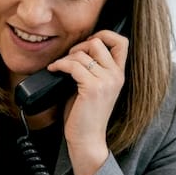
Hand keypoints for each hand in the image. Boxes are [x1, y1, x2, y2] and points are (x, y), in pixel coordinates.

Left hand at [45, 29, 127, 174]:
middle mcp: (116, 76)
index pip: (122, 42)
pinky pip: (73, 65)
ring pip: (83, 53)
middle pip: (99, 42)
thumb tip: (77, 51)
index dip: (104, 34)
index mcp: (119, 75)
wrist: (87, 140)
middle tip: (69, 58)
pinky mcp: (92, 88)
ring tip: (59, 67)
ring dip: (67, 57)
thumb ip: (92, 69)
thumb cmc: (86, 116)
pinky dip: (60, 65)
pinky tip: (54, 70)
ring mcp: (106, 82)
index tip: (88, 42)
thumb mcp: (94, 88)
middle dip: (80, 45)